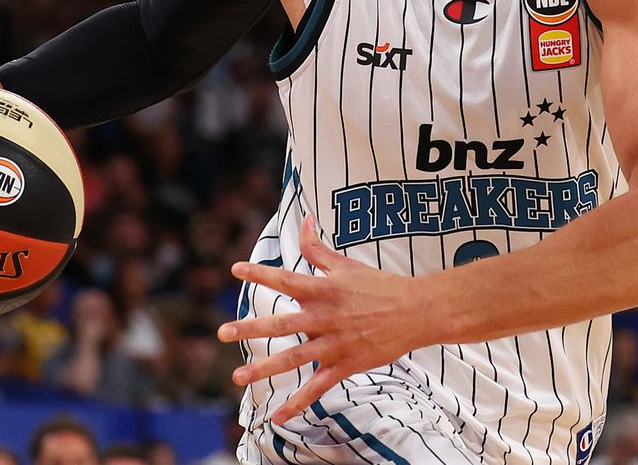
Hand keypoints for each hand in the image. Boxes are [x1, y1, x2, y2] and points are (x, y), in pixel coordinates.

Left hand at [218, 215, 429, 425]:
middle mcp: (326, 317)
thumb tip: (304, 220)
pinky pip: (318, 387)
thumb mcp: (348, 265)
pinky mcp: (346, 365)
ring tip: (238, 376)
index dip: (260, 274)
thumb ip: (319, 250)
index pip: (286, 280)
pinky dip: (298, 403)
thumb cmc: (381, 285)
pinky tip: (278, 416)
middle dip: (250, 328)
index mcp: (324, 290)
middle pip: (282, 324)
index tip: (235, 270)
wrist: (416, 312)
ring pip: (295, 358)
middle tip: (222, 332)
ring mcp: (335, 344)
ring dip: (265, 368)